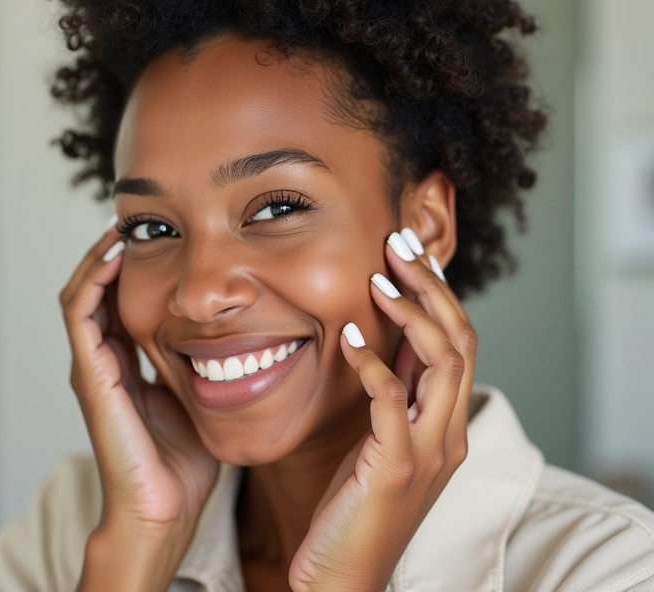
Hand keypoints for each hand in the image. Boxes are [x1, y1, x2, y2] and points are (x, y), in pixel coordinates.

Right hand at [59, 223, 218, 543]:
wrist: (164, 506)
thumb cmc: (184, 457)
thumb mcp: (197, 392)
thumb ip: (200, 361)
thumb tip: (232, 329)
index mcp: (126, 361)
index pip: (118, 298)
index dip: (131, 265)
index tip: (158, 233)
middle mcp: (103, 358)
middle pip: (96, 289)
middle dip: (112, 252)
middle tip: (136, 219)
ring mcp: (92, 366)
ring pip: (82, 293)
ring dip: (98, 257)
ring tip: (121, 226)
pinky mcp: (90, 375)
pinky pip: (82, 315)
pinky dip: (93, 281)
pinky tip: (115, 255)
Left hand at [288, 231, 476, 591]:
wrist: (343, 579)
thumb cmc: (355, 505)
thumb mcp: (381, 437)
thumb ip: (395, 390)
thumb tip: (387, 333)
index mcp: (445, 423)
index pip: (459, 343)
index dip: (439, 293)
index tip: (412, 252)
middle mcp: (448, 434)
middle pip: (460, 341)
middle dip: (432, 287)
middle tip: (400, 244)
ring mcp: (427, 452)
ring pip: (443, 363)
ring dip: (412, 314)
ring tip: (380, 277)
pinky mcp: (394, 468)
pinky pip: (390, 399)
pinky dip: (373, 360)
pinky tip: (351, 334)